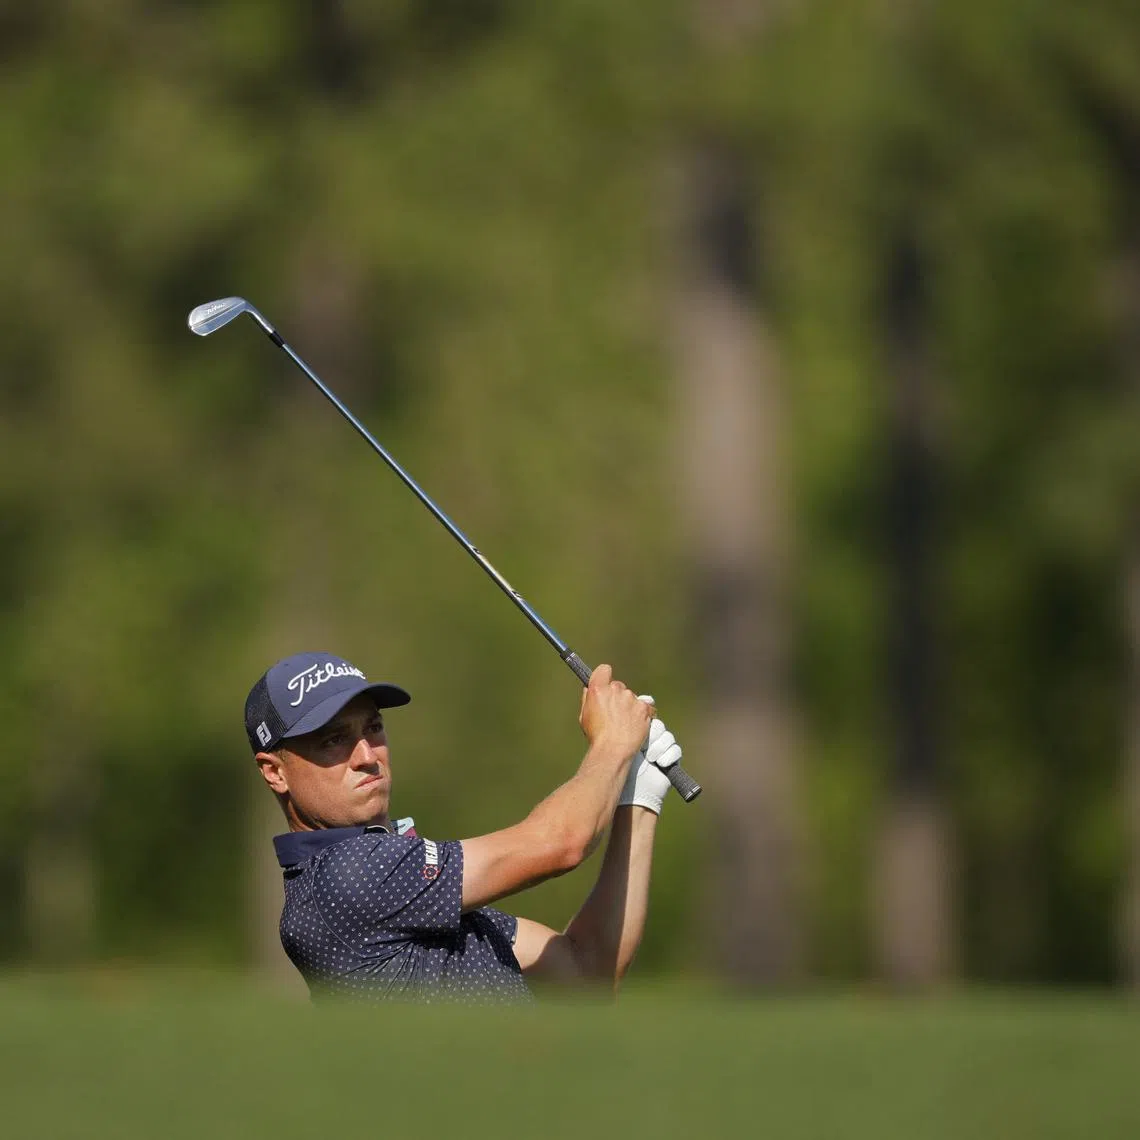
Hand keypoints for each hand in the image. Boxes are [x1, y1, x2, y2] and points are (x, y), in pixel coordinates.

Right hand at [579, 664, 654, 759]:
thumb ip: (588, 698)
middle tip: (615, 713)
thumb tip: (589, 689)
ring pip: (631, 697)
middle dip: (617, 696)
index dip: (605, 676)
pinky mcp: (643, 707)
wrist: (613, 750)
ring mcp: (631, 698)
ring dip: (629, 706)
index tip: (605, 684)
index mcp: (598, 689)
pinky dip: (642, 714)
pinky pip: (645, 706)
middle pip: (618, 686)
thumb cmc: (596, 736)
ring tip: (625, 724)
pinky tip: (636, 725)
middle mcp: (615, 689)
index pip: (604, 669)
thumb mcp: (584, 716)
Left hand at [618, 696, 682, 814]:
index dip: (647, 721)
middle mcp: (650, 741)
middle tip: (644, 748)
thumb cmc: (623, 771)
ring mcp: (662, 750)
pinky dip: (668, 755)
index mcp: (637, 735)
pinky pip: (676, 750)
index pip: (647, 720)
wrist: (633, 794)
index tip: (645, 725)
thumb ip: (623, 731)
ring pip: (668, 737)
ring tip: (650, 758)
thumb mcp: (621, 748)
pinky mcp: (672, 761)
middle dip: (652, 735)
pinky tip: (660, 763)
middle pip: (659, 726)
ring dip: (659, 747)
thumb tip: (629, 714)